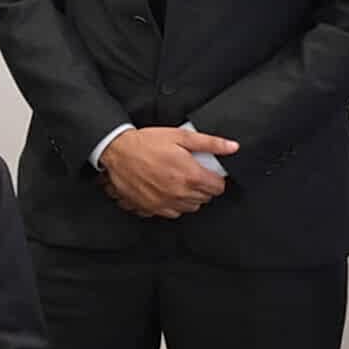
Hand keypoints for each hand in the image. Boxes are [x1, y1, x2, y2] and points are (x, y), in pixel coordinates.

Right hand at [100, 126, 236, 218]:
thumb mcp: (180, 136)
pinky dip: (174, 204)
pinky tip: (168, 192)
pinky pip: (173, 213)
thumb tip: (231, 147)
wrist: (117, 152)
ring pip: (191, 207)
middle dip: (203, 187)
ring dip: (190, 197)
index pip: (218, 187)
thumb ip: (210, 143)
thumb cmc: (145, 143)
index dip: (216, 179)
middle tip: (193, 174)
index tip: (209, 173)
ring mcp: (165, 202)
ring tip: (181, 182)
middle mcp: (180, 193)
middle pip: (205, 198)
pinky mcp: (151, 208)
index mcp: (191, 176)